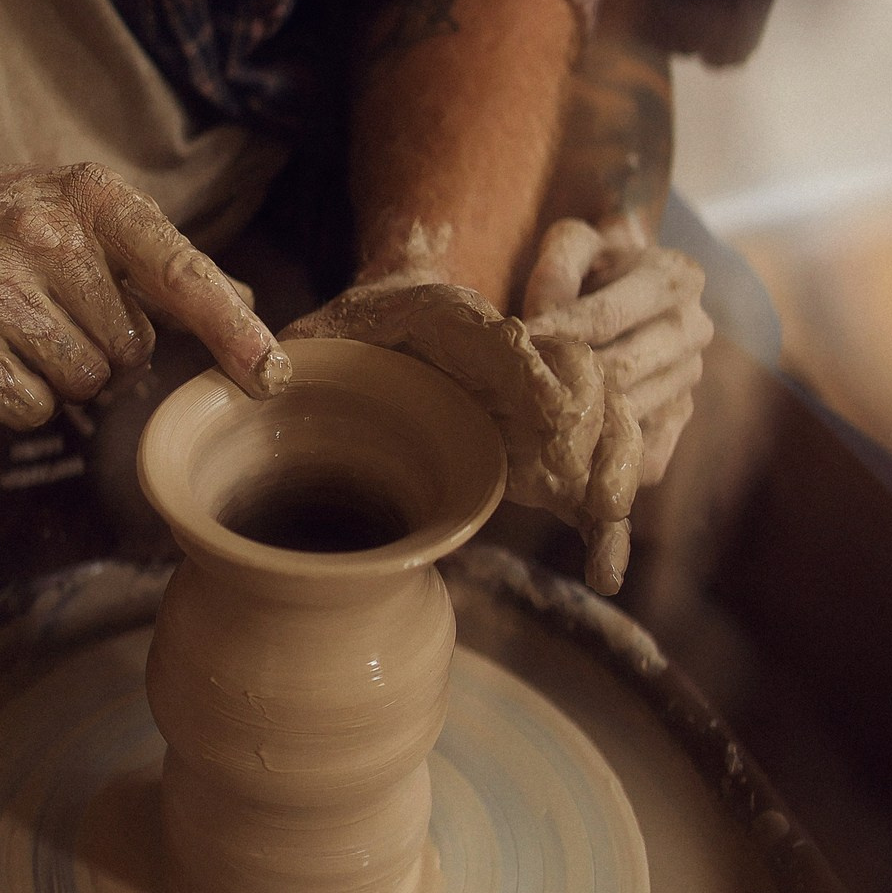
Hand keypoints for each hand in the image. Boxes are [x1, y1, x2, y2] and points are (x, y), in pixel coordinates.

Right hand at [0, 156, 287, 428]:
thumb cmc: (11, 224)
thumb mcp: (89, 218)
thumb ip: (166, 266)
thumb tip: (249, 311)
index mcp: (94, 196)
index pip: (179, 270)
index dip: (229, 329)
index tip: (271, 376)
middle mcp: (45, 230)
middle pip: (130, 349)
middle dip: (103, 347)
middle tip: (51, 307)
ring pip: (84, 384)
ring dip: (64, 375)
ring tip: (21, 327)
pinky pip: (32, 409)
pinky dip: (22, 399)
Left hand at [280, 281, 641, 594]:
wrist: (364, 365)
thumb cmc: (333, 354)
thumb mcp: (307, 346)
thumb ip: (291, 354)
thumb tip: (275, 375)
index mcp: (444, 318)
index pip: (501, 337)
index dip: (533, 372)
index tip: (551, 412)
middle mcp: (505, 356)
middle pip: (582, 373)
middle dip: (596, 424)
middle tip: (589, 478)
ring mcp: (530, 406)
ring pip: (603, 422)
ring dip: (616, 468)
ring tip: (603, 518)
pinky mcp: (539, 455)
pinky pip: (585, 484)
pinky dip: (603, 527)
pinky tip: (604, 574)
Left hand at [521, 215, 711, 484]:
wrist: (637, 290)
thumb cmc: (596, 264)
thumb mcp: (576, 244)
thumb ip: (557, 268)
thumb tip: (542, 322)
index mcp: (676, 278)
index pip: (607, 316)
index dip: (557, 333)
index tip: (515, 348)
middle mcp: (694, 329)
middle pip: (621, 370)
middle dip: (566, 382)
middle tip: (515, 391)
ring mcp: (690, 378)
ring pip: (630, 412)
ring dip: (579, 420)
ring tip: (531, 419)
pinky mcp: (680, 418)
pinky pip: (644, 451)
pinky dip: (604, 457)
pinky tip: (565, 452)